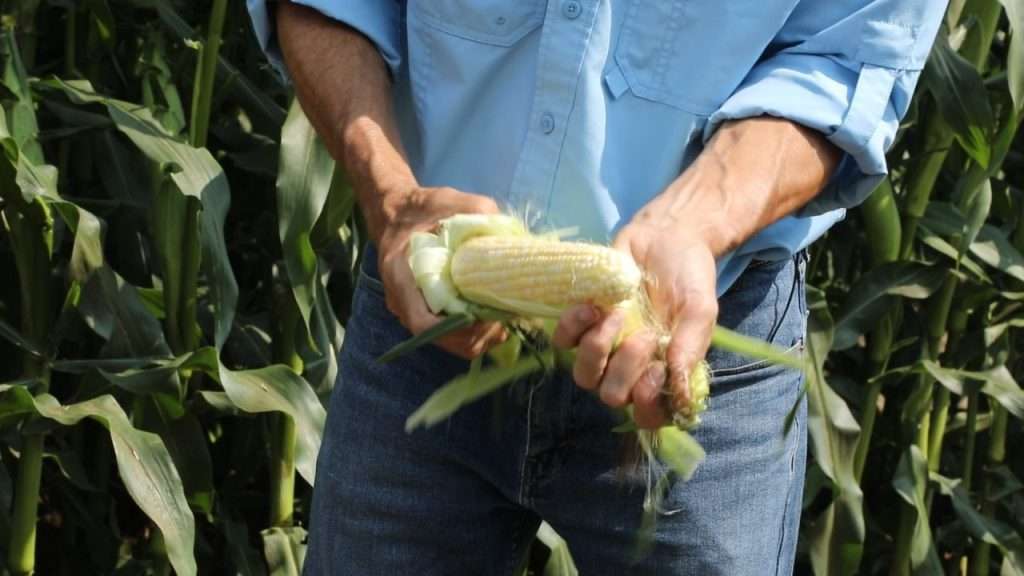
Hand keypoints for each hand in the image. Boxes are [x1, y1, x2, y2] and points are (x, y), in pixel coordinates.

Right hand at [374, 185, 507, 358]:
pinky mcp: (424, 312)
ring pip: (449, 342)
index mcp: (402, 275)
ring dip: (478, 336)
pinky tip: (492, 315)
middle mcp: (402, 301)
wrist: (398, 212)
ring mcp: (412, 310)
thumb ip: (479, 214)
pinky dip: (473, 332)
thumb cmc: (423, 207)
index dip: (458, 329)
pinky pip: (450, 334)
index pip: (423, 323)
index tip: (487, 315)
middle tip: (504, 315)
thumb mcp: (451, 200)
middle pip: (441, 339)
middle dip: (477, 334)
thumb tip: (514, 233)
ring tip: (502, 316)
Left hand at [552, 223, 717, 428]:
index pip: (649, 416)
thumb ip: (692, 348)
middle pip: (612, 397)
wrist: (665, 235)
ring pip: (584, 377)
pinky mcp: (580, 323)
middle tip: (645, 334)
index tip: (658, 372)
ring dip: (599, 349)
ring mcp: (604, 347)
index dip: (648, 405)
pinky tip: (593, 306)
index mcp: (663, 373)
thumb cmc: (688, 276)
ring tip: (618, 315)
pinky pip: (563, 342)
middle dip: (626, 369)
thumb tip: (683, 395)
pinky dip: (574, 326)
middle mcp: (630, 368)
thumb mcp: (700, 309)